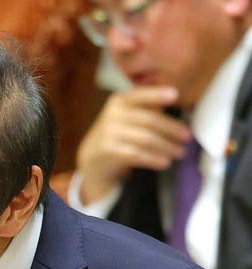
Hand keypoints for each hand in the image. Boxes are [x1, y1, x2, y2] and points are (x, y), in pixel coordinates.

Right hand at [77, 86, 191, 204]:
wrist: (93, 157)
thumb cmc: (117, 134)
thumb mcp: (126, 115)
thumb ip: (145, 107)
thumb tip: (175, 97)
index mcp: (119, 101)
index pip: (141, 95)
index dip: (158, 94)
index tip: (176, 95)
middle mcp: (113, 115)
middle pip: (149, 120)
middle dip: (172, 129)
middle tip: (187, 137)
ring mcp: (109, 133)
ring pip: (146, 139)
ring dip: (166, 147)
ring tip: (179, 152)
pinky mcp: (109, 151)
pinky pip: (136, 155)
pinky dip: (153, 159)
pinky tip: (164, 162)